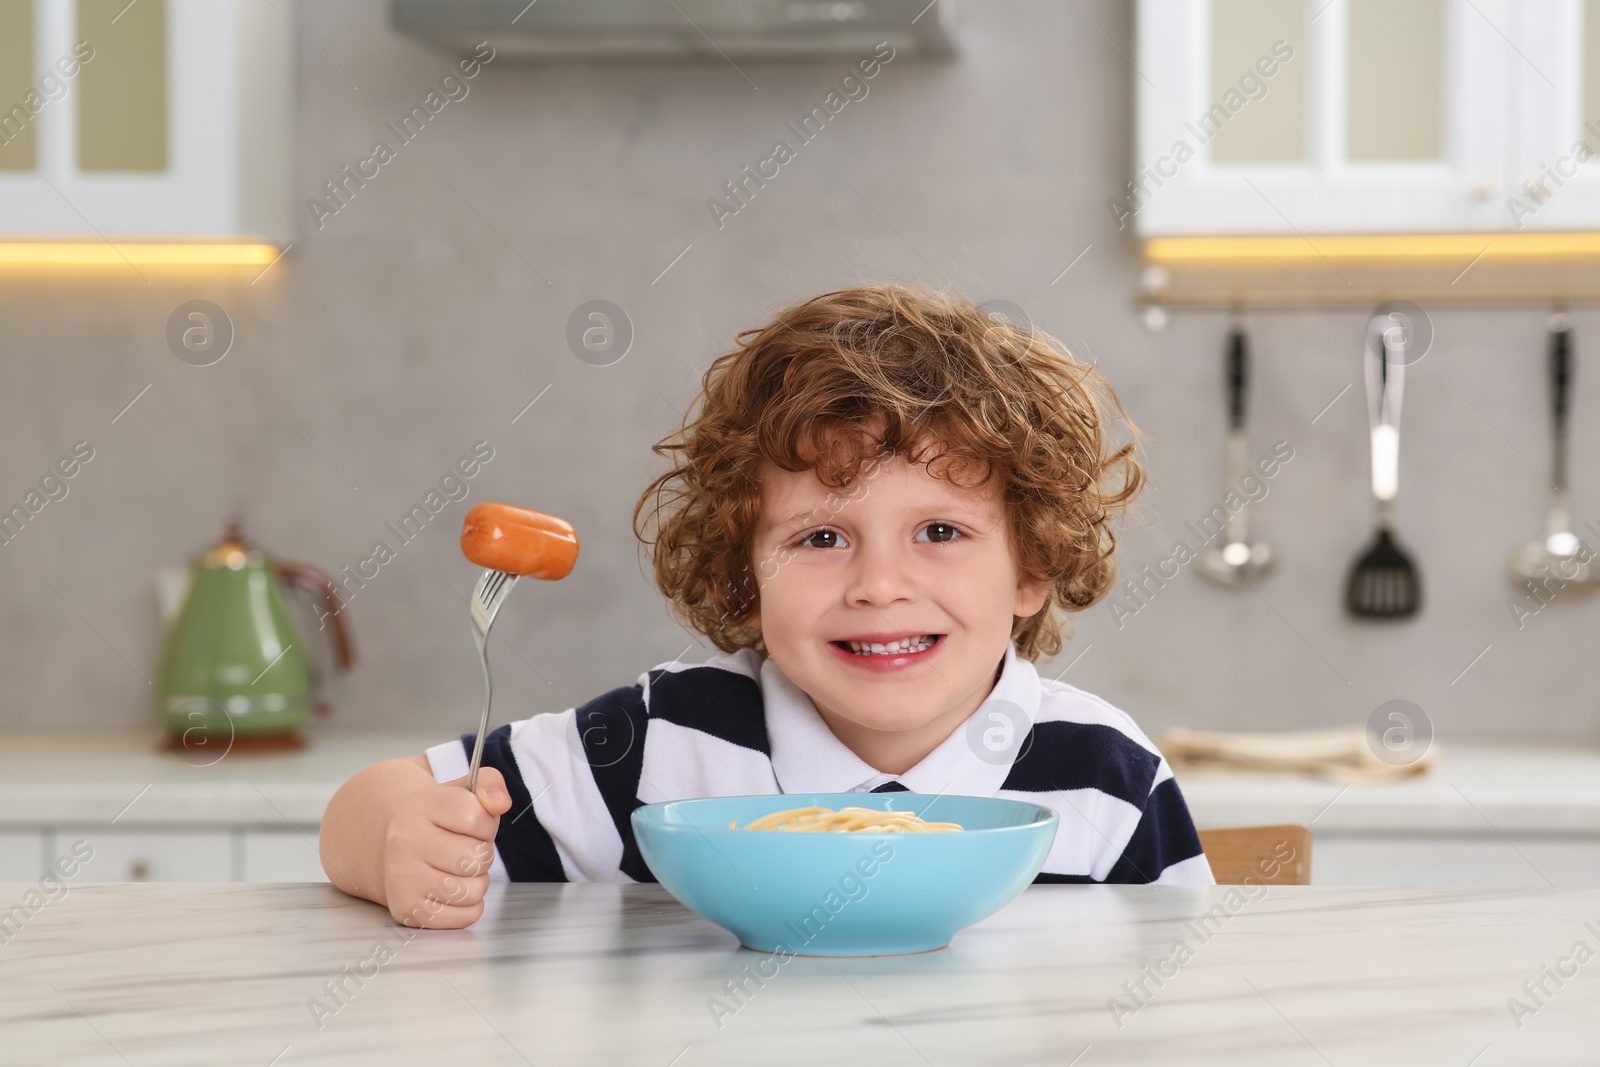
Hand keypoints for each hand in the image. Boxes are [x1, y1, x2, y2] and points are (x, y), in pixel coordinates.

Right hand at [380, 766, 511, 928]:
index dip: (487, 823)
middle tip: (464, 848)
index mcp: (420, 806)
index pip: (478, 817)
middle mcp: (404, 842)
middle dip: (482, 854)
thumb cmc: (435, 820)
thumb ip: (489, 784)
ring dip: (477, 881)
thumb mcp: (460, 791)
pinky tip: (451, 889)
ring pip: (473, 890)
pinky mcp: (408, 911)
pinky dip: (469, 906)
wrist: (391, 845)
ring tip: (457, 869)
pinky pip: (465, 916)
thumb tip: (501, 803)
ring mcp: (402, 879)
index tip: (473, 823)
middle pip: (477, 857)